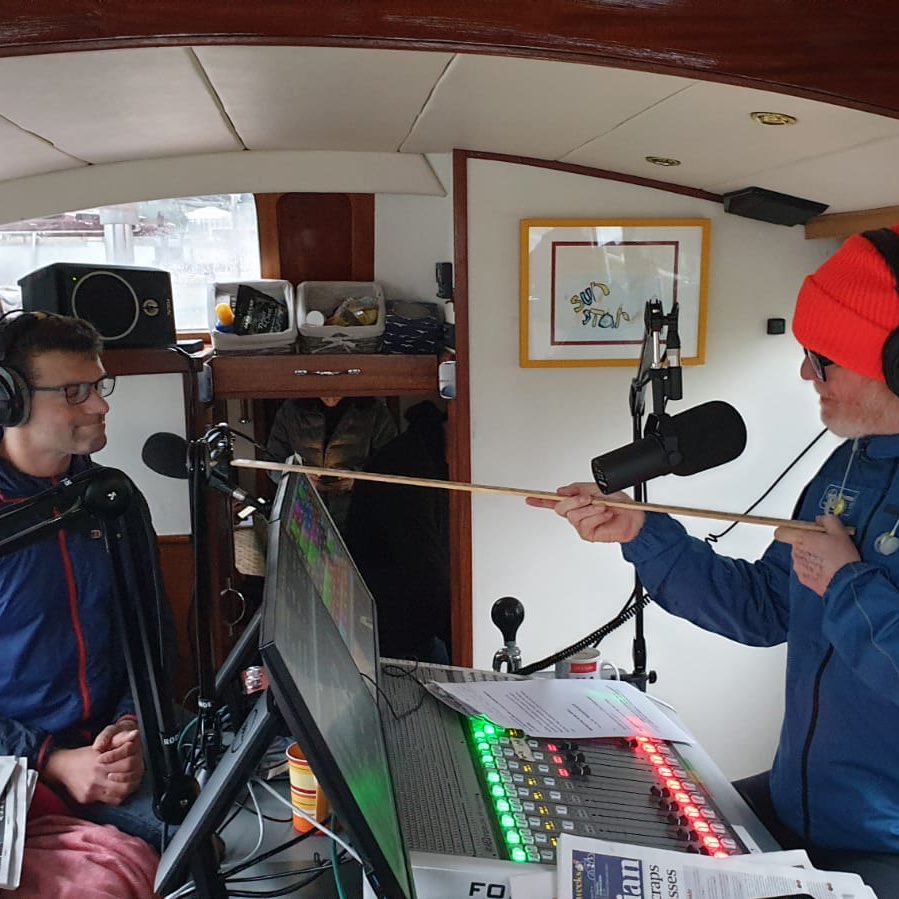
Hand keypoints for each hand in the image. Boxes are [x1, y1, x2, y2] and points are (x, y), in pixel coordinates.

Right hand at [43, 723, 143, 805]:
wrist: (61, 767)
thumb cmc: (83, 755)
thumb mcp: (101, 744)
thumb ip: (119, 740)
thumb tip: (135, 734)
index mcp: (101, 763)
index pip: (127, 766)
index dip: (134, 766)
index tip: (135, 765)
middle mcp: (96, 778)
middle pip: (125, 784)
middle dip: (132, 780)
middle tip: (134, 777)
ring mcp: (91, 791)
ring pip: (118, 795)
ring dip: (125, 790)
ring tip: (126, 784)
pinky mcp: (86, 799)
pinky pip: (107, 802)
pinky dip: (115, 797)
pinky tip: (116, 790)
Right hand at [526, 483, 645, 543]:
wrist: (634, 518)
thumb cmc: (620, 504)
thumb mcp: (598, 489)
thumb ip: (578, 488)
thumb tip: (562, 490)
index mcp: (577, 502)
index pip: (555, 501)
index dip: (541, 500)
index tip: (530, 498)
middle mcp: (577, 513)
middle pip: (561, 507)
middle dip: (574, 501)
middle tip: (587, 498)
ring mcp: (582, 524)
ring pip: (573, 515)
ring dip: (590, 509)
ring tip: (602, 507)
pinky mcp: (588, 534)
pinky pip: (585, 524)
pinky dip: (596, 516)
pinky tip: (605, 514)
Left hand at [774, 515, 858, 595]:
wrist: (847, 583)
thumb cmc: (842, 558)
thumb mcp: (840, 532)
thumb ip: (827, 520)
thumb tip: (820, 519)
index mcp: (801, 539)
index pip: (780, 532)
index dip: (789, 530)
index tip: (799, 530)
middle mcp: (796, 553)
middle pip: (795, 544)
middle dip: (807, 543)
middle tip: (824, 545)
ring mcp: (798, 567)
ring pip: (801, 557)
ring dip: (811, 556)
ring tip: (828, 558)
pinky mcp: (803, 579)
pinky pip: (806, 570)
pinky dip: (814, 569)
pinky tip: (827, 568)